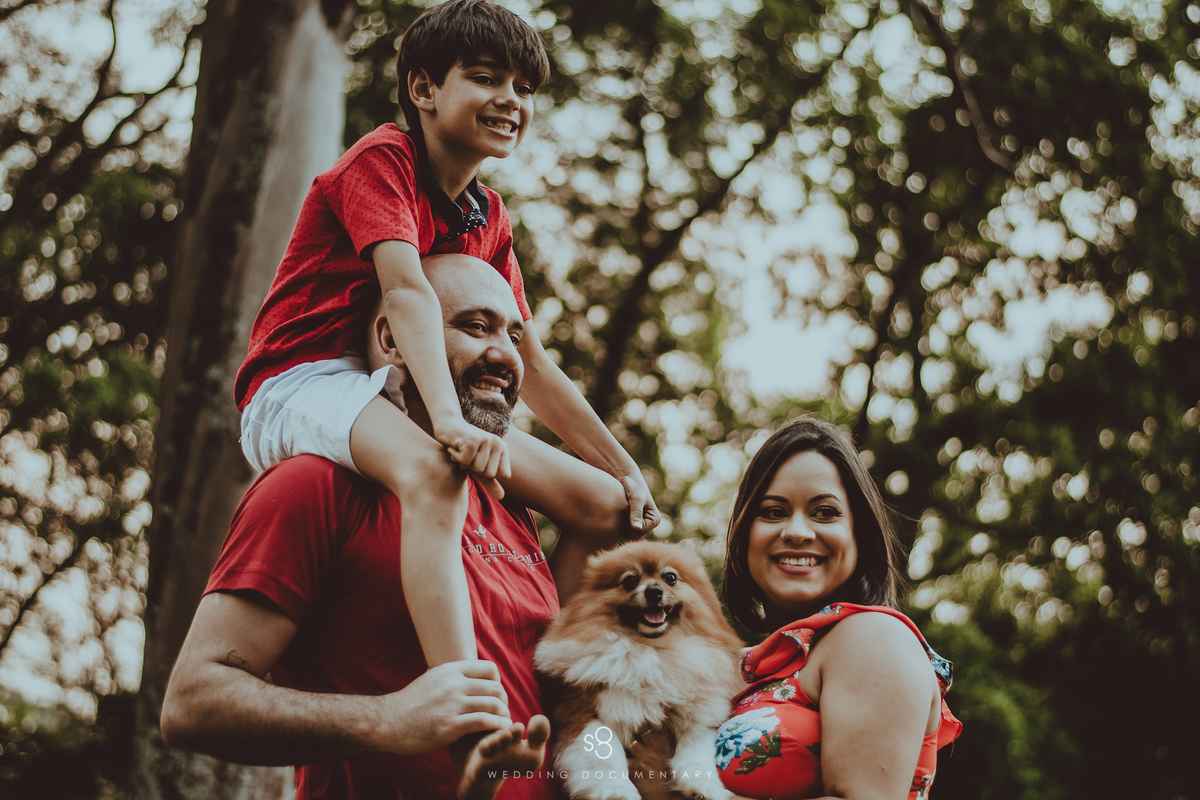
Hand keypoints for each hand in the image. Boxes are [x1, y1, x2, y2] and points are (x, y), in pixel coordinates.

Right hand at [373, 660, 511, 754]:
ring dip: (503, 715)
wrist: (388, 722)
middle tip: (503, 711)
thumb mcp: (431, 678)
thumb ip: (450, 675)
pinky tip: (501, 730)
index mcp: (450, 670)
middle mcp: (453, 684)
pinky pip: (484, 722)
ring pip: (493, 704)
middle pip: (495, 687)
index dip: (497, 681)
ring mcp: (452, 704)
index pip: (489, 668)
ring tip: (505, 722)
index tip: (494, 695)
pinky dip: (497, 726)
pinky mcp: (451, 725)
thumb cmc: (411, 703)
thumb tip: (466, 670)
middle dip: (503, 700)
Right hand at [434, 417, 510, 499]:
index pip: (505, 475)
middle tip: (467, 455)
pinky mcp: (473, 440)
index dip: (488, 474)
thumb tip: (502, 497)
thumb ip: (489, 481)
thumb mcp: (477, 466)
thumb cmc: (463, 447)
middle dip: (473, 469)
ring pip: (478, 468)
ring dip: (464, 462)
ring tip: (461, 451)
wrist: (447, 426)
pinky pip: (466, 461)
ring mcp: (486, 440)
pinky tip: (454, 447)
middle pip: (490, 473)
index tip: (478, 462)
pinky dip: (456, 457)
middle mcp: (498, 442)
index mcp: (503, 448)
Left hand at [618, 471, 659, 534]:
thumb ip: (636, 513)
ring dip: (622, 525)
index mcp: (655, 520)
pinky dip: (619, 524)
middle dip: (626, 525)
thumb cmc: (633, 486)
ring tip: (620, 511)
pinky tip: (618, 513)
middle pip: (634, 536)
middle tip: (622, 510)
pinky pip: (623, 531)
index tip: (626, 510)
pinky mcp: (632, 523)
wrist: (626, 478)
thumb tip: (637, 528)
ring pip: (628, 535)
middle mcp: (649, 524)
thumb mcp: (636, 499)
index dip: (630, 523)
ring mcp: (641, 524)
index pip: (640, 532)